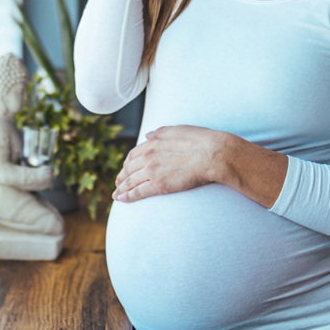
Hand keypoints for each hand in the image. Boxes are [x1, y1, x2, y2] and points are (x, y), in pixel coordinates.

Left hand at [112, 125, 227, 201]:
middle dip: (121, 177)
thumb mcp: (176, 130)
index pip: (133, 155)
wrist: (212, 154)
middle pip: (129, 169)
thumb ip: (159, 133)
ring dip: (121, 188)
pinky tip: (121, 199)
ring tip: (117, 194)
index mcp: (152, 143)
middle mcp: (148, 156)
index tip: (125, 168)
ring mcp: (152, 171)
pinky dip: (127, 196)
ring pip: (130, 181)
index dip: (127, 163)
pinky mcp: (158, 185)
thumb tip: (147, 134)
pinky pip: (138, 192)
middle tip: (118, 183)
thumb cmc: (199, 141)